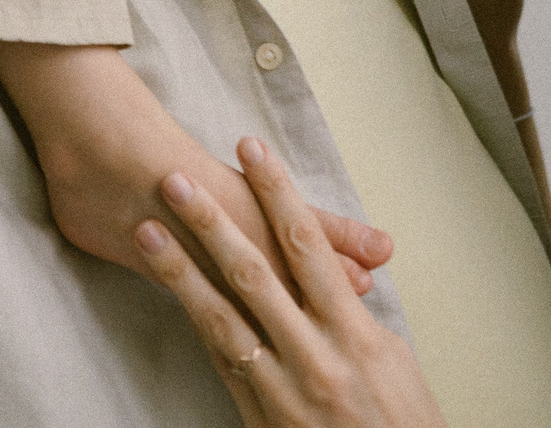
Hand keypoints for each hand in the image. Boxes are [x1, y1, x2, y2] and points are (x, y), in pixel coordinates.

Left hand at [138, 138, 445, 427]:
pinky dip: (197, 322)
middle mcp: (314, 355)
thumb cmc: (403, 425)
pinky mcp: (259, 417)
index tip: (252, 150)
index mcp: (353, 333)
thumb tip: (337, 275)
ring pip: (222, 316)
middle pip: (253, 270)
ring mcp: (281, 388)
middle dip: (212, 221)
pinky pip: (221, 361)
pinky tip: (170, 292)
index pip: (307, 243)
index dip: (276, 192)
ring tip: (147, 231)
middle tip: (175, 179)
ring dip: (180, 270)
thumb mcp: (393, 362)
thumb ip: (354, 315)